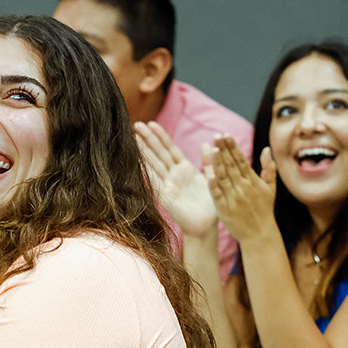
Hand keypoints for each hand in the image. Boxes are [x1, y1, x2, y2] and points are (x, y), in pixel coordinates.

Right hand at [135, 121, 217, 237]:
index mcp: (184, 169)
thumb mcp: (213, 178)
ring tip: (133, 137)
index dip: (160, 136)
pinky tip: (137, 160)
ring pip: (154, 163)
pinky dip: (146, 170)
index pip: (170, 148)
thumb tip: (209, 144)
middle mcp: (173, 175)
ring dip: (144, 150)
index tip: (151, 123)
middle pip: (159, 152)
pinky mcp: (164, 195)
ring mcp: (167, 185)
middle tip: (136, 124)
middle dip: (148, 138)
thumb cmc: (210, 205)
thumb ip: (210, 162)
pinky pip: (154, 180)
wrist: (205, 225)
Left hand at [208, 136, 278, 243]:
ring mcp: (233, 198)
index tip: (226, 135)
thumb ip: (268, 168)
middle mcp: (243, 188)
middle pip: (231, 166)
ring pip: (224, 178)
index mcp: (252, 181)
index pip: (241, 160)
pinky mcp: (225, 209)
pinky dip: (213, 186)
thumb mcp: (270, 188)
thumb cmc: (264, 209)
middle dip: (224, 150)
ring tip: (213, 149)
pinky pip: (217, 195)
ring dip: (218, 163)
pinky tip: (208, 175)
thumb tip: (266, 149)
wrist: (259, 234)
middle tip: (216, 136)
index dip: (233, 148)